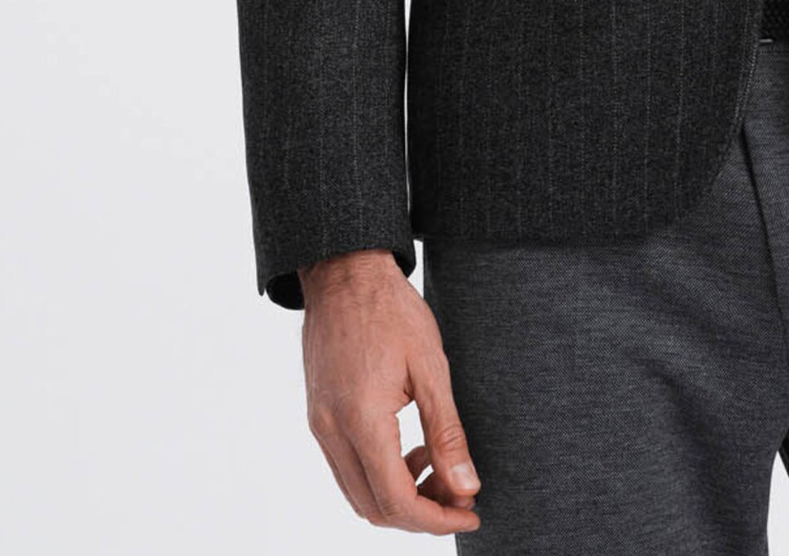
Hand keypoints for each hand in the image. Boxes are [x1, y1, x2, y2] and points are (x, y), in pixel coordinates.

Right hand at [299, 248, 481, 534]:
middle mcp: (331, 431)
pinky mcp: (318, 415)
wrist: (345, 270)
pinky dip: (380, 475)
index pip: (397, 500)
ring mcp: (319, 425)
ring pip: (357, 493)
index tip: (471, 512)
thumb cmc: (391, 310)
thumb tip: (465, 487)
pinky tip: (410, 449)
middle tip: (460, 495)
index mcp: (361, 420)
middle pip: (374, 508)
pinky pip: (346, 468)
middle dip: (420, 513)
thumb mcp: (431, 367)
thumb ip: (446, 433)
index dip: (436, 518)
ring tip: (438, 469)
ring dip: (399, 497)